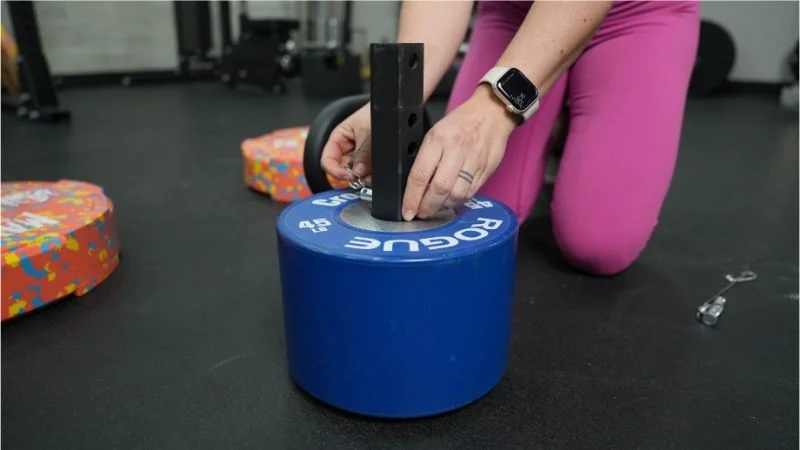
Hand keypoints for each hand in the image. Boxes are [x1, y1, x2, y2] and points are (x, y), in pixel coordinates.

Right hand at [320, 104, 372, 184]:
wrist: (394, 108)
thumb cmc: (376, 112)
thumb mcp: (367, 131)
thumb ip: (362, 153)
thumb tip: (358, 172)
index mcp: (339, 138)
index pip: (327, 159)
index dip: (334, 171)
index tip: (347, 177)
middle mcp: (347, 148)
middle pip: (342, 169)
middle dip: (352, 176)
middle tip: (362, 178)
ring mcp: (359, 155)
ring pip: (355, 173)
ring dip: (363, 177)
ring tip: (371, 175)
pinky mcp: (371, 160)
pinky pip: (368, 173)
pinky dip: (371, 176)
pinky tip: (376, 174)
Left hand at [402, 85, 516, 220]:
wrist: (491, 112)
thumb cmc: (460, 122)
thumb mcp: (435, 132)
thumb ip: (426, 157)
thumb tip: (414, 185)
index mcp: (438, 139)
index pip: (420, 174)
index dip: (411, 197)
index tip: (407, 210)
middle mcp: (456, 150)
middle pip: (439, 188)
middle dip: (427, 206)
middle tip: (420, 213)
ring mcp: (473, 161)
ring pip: (456, 194)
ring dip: (443, 206)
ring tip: (435, 207)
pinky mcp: (486, 169)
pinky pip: (470, 193)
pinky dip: (458, 201)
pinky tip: (451, 200)